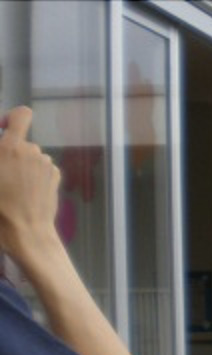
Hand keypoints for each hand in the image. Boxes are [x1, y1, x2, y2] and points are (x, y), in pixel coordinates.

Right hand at [0, 107, 60, 258]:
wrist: (26, 232)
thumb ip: (0, 155)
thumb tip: (4, 150)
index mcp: (10, 147)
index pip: (22, 115)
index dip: (12, 118)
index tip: (3, 130)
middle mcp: (32, 151)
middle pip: (22, 142)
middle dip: (11, 153)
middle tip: (2, 175)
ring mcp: (47, 164)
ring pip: (32, 156)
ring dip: (23, 165)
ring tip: (14, 187)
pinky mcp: (56, 177)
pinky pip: (42, 167)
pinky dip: (35, 174)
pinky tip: (28, 191)